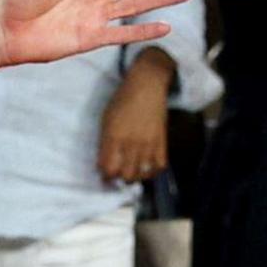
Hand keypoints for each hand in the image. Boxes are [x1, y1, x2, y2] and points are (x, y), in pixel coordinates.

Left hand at [97, 55, 170, 183]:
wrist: (146, 87)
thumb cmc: (121, 100)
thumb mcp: (106, 120)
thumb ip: (105, 141)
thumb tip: (104, 161)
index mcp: (113, 137)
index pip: (108, 167)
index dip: (105, 175)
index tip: (104, 175)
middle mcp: (131, 144)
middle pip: (125, 175)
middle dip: (119, 179)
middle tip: (117, 175)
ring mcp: (148, 144)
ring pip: (142, 174)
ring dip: (135, 177)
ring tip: (131, 173)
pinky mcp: (162, 143)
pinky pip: (159, 167)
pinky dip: (152, 171)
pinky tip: (147, 169)